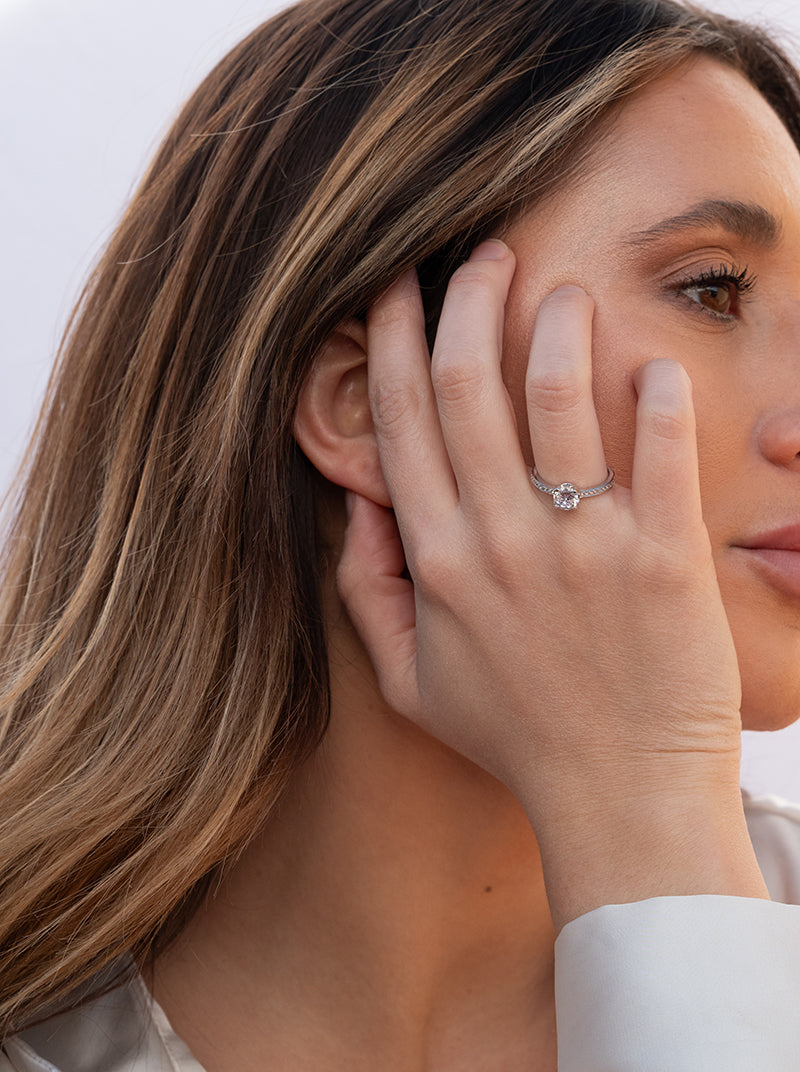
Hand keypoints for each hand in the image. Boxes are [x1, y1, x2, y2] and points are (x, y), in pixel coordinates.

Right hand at [337, 239, 765, 924]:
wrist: (621, 797)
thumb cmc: (516, 738)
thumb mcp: (411, 684)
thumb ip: (368, 595)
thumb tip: (360, 507)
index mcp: (438, 561)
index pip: (402, 421)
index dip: (390, 339)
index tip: (393, 285)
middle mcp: (502, 541)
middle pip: (470, 386)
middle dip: (467, 300)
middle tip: (483, 252)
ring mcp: (584, 547)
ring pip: (559, 397)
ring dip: (557, 324)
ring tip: (562, 288)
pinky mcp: (663, 558)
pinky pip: (659, 451)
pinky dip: (656, 394)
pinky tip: (653, 361)